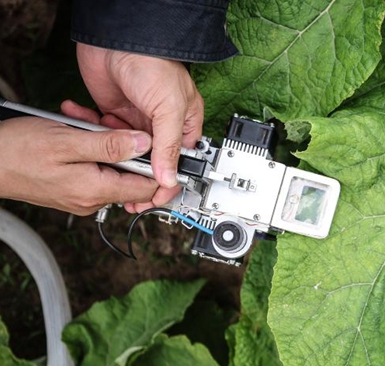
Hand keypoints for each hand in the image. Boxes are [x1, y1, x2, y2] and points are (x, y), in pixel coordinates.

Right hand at [0, 116, 158, 214]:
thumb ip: (109, 145)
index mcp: (96, 190)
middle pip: (129, 174)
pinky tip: (72, 131)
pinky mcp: (72, 189)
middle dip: (123, 145)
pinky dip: (88, 148)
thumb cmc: (16, 151)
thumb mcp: (67, 140)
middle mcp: (92, 199)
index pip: (148, 188)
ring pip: (110, 167)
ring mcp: (82, 196)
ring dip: (101, 142)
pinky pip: (93, 167)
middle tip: (102, 123)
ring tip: (79, 122)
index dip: (157, 165)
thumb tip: (145, 145)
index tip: (154, 142)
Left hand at [74, 43, 203, 210]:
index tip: (154, 197)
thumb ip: (168, 146)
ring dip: (115, 160)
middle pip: (153, 162)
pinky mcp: (113, 114)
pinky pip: (105, 135)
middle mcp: (160, 125)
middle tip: (130, 196)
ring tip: (106, 170)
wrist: (118, 40)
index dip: (168, 182)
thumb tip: (169, 178)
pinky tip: (92, 136)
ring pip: (127, 153)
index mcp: (183, 124)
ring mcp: (136, 122)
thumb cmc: (154, 64)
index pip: (179, 162)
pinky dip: (96, 136)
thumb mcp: (168, 108)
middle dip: (140, 179)